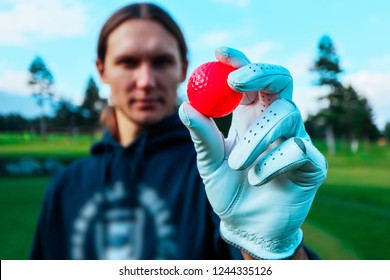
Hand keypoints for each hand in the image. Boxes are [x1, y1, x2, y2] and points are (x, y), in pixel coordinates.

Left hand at [179, 47, 326, 258]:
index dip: (239, 61)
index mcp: (251, 116)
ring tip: (237, 163)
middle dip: (260, 73)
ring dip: (258, 136)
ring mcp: (297, 140)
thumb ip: (201, 135)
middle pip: (280, 80)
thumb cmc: (228, 189)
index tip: (219, 52)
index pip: (250, 79)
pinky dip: (274, 162)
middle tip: (235, 82)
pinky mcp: (312, 163)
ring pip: (287, 115)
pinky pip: (298, 149)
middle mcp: (276, 122)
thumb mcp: (209, 162)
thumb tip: (185, 105)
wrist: (247, 224)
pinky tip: (258, 178)